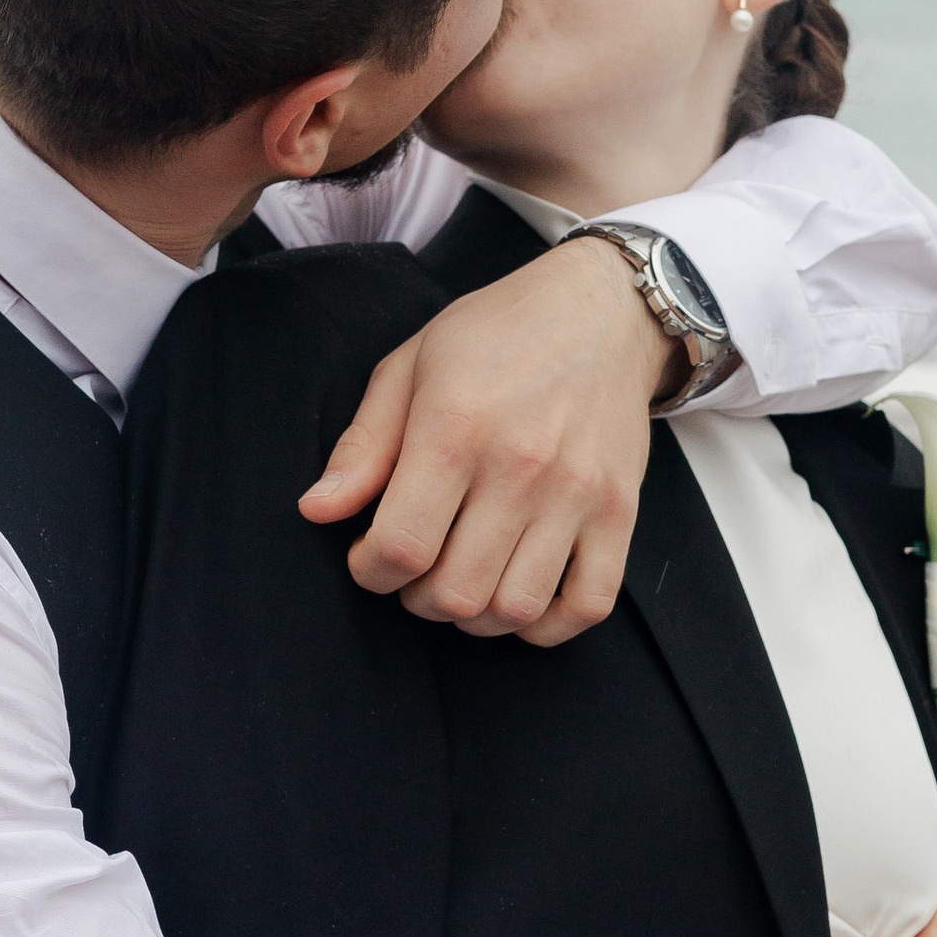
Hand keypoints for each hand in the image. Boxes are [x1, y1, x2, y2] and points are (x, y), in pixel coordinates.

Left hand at [298, 237, 679, 646]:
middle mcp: (522, 467)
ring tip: (461, 580)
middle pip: (454, 592)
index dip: (370, 571)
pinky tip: (517, 600)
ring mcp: (578, 495)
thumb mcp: (410, 367)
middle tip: (414, 568)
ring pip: (514, 609)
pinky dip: (545, 626)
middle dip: (415, 597)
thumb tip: (317, 510)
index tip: (369, 555)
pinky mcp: (620, 512)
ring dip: (474, 616)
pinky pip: (587, 605)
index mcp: (456, 428)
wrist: (602, 311)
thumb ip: (362, 445)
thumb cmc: (495, 335)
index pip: (400, 548)